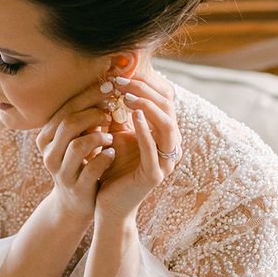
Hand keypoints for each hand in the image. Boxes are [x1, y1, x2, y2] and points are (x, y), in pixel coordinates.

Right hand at [36, 81, 114, 221]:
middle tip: (112, 109)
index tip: (108, 87)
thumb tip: (107, 84)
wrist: (75, 203)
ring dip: (99, 135)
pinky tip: (113, 153)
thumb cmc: (80, 163)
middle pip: (69, 124)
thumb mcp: (78, 139)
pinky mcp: (77, 188)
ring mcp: (62, 172)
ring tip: (111, 135)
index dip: (87, 96)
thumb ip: (86, 118)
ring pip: (78, 145)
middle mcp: (49, 153)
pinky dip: (104, 158)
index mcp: (46, 137)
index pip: (65, 109)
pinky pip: (91, 169)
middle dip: (93, 113)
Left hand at [95, 71, 181, 221]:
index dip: (146, 85)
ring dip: (148, 106)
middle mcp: (170, 146)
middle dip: (146, 91)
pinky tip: (132, 114)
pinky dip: (145, 129)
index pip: (163, 100)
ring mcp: (165, 162)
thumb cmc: (112, 167)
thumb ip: (119, 114)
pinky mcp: (155, 175)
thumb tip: (112, 83)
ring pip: (167, 125)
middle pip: (168, 108)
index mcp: (163, 135)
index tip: (123, 73)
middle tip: (124, 81)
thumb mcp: (116, 135)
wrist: (107, 203)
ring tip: (128, 95)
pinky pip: (153, 148)